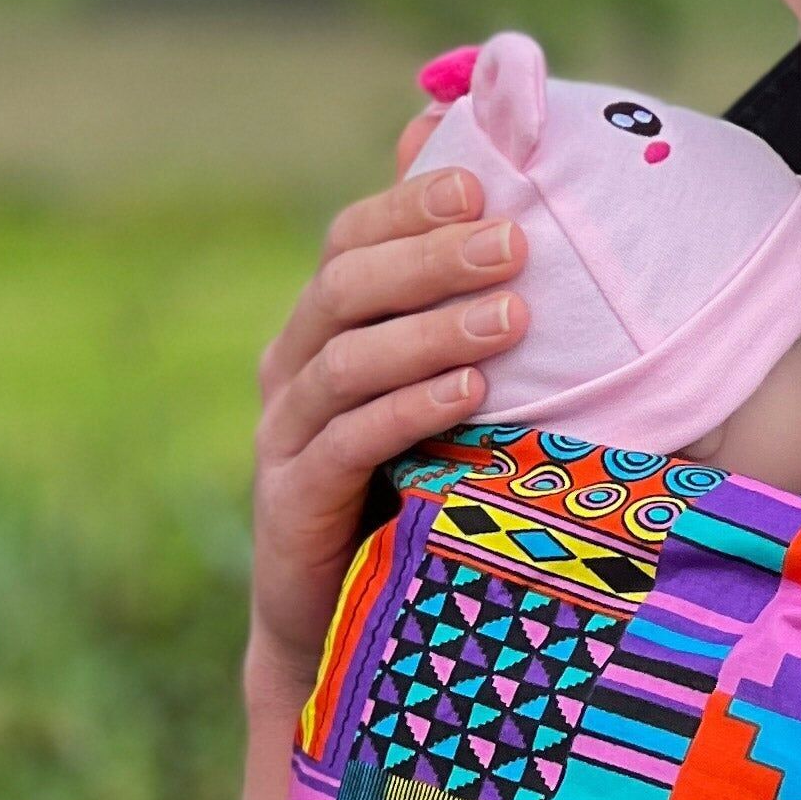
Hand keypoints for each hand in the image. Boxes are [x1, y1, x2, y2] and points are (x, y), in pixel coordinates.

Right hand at [247, 128, 527, 698]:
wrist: (340, 615)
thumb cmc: (411, 480)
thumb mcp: (437, 381)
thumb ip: (451, 297)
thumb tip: (479, 185)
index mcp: (324, 324)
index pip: (352, 237)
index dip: (409, 204)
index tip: (484, 184)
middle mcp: (293, 366)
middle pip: (348, 286)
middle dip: (432, 258)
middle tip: (514, 244)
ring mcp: (286, 432)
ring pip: (347, 360)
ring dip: (431, 332)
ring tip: (512, 319)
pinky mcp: (292, 498)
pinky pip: (349, 441)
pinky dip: (409, 409)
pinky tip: (470, 392)